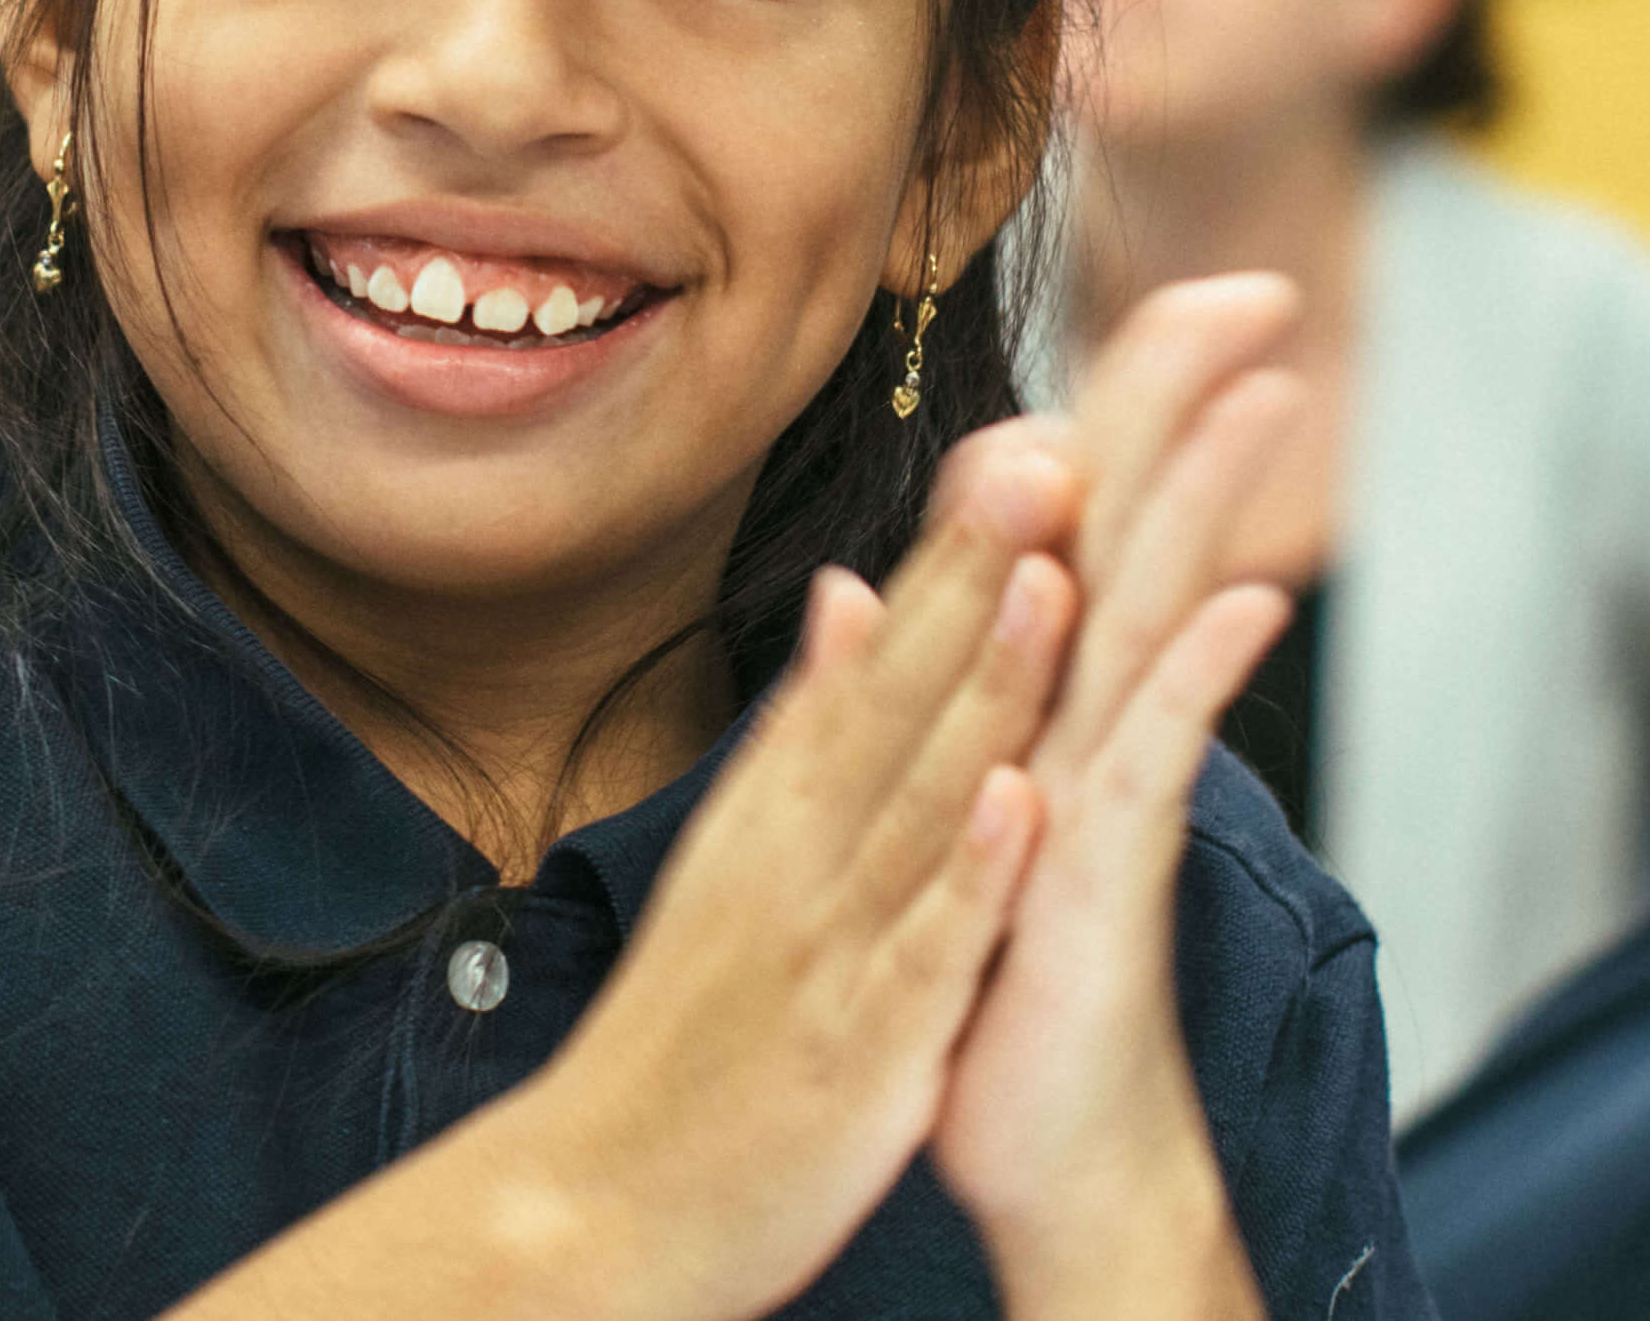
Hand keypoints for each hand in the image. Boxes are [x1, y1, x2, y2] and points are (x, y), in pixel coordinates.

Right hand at [170, 428, 1083, 1319]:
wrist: (594, 1215)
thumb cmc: (684, 1049)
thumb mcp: (738, 862)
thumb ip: (807, 728)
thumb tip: (853, 592)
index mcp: (781, 817)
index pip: (884, 663)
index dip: (961, 552)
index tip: (1035, 434)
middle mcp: (799, 860)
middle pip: (904, 699)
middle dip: (981, 574)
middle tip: (1055, 445)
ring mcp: (827, 950)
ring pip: (919, 800)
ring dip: (983, 686)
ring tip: (1052, 575)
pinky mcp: (854, 1050)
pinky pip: (921, 954)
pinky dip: (966, 875)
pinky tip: (1020, 802)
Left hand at [936, 274, 1317, 1315]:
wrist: (1037, 1135)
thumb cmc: (987, 973)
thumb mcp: (927, 811)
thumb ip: (903, 688)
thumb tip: (859, 581)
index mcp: (1030, 701)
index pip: (1070, 525)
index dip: (1105, 410)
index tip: (1156, 292)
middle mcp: (1083, 726)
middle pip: (1137, 535)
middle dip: (1187, 413)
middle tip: (1249, 288)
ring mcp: (1108, 791)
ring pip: (1157, 621)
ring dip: (1208, 510)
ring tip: (1265, 397)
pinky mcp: (1112, 869)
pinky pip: (1154, 762)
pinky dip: (1189, 683)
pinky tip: (1241, 608)